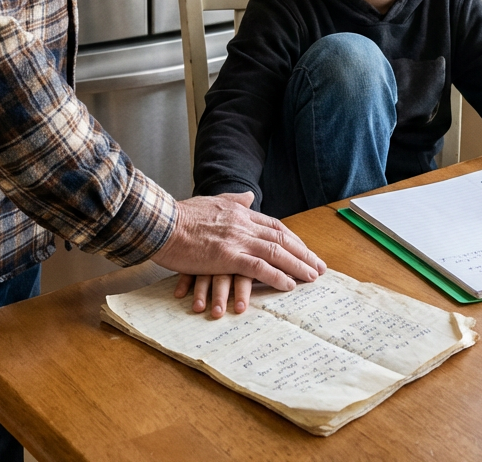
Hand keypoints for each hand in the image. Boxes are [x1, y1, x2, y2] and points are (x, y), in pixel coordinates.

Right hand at [151, 191, 324, 315]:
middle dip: (303, 253)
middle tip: (319, 267)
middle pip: (281, 238)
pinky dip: (277, 276)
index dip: (292, 239)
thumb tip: (249, 195)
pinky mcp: (227, 256)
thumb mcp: (211, 201)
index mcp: (239, 213)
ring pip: (276, 252)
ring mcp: (237, 239)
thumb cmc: (181, 216)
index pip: (274, 225)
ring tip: (312, 277)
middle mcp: (243, 224)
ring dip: (297, 265)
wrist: (162, 223)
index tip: (305, 250)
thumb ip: (233, 200)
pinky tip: (289, 285)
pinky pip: (259, 267)